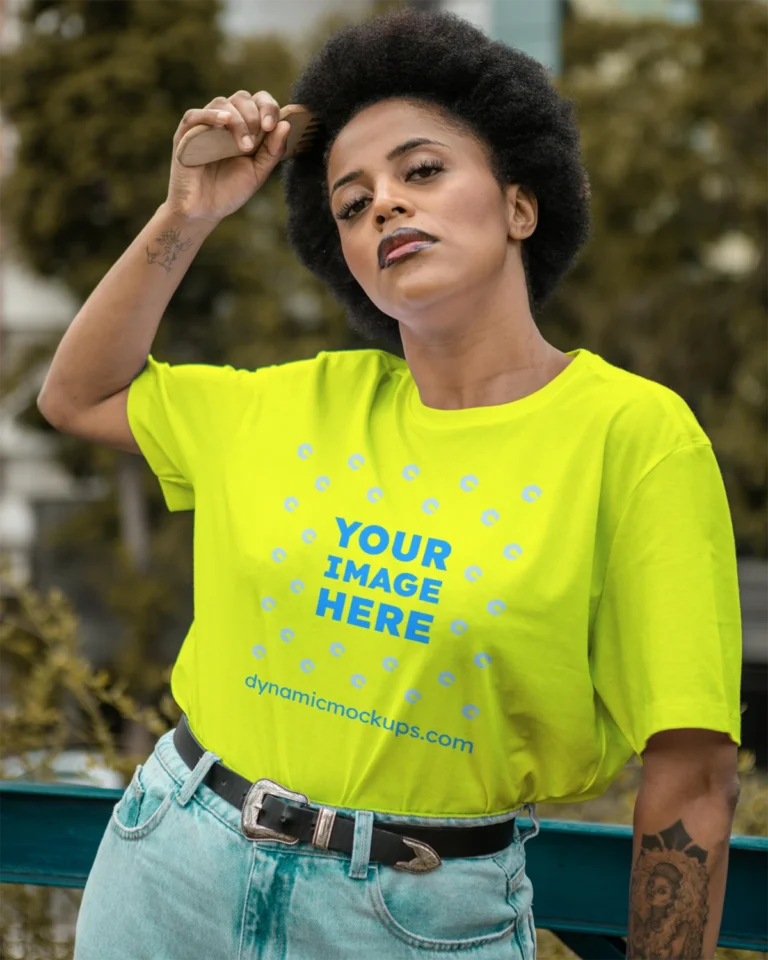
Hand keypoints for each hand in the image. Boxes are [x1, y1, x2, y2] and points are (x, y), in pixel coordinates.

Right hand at [165, 90, 290, 223]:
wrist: (204, 211)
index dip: (268, 107)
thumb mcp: (258, 173)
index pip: (258, 102)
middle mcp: (225, 122)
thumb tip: (286, 125)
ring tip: (244, 146)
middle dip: (254, 115)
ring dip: (238, 121)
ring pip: (221, 103)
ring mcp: (205, 126)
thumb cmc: (230, 190)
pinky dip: (210, 115)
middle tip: (255, 142)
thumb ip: (273, 151)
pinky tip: (224, 121)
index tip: (272, 126)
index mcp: (245, 127)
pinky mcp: (185, 135)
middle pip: (241, 98)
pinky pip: (194, 115)